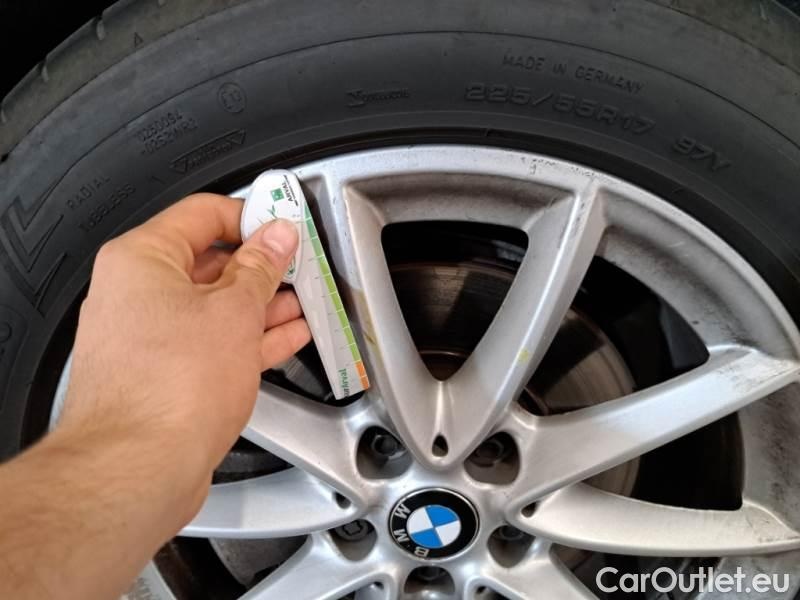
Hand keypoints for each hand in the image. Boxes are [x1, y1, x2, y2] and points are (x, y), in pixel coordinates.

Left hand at [60, 193, 310, 507]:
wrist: (139, 469)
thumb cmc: (167, 391)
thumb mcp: (235, 311)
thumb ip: (260, 268)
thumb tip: (276, 238)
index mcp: (141, 260)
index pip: (202, 214)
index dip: (250, 215)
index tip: (284, 224)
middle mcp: (135, 294)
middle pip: (209, 261)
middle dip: (260, 265)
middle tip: (298, 265)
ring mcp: (148, 337)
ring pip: (214, 306)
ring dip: (260, 304)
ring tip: (301, 302)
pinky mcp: (163, 375)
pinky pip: (211, 342)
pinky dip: (248, 337)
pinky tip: (285, 336)